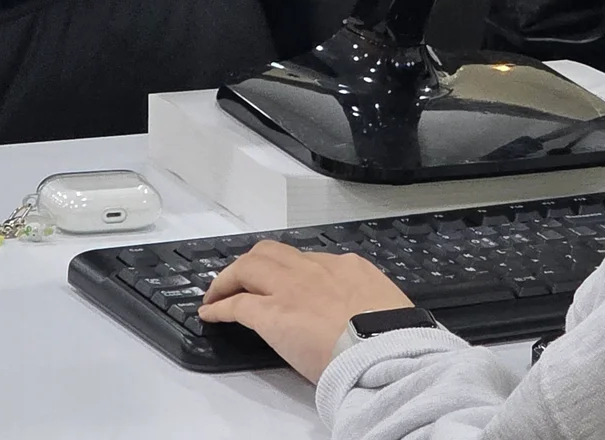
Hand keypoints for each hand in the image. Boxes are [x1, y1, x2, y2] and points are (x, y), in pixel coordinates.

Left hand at [200, 241, 412, 382]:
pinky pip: (237, 304)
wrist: (384, 351)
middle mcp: (316, 269)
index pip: (310, 261)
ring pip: (250, 266)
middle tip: (243, 280)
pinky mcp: (272, 314)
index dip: (291, 272)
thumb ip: (369, 304)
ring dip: (232, 277)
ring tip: (219, 292)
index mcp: (349, 268)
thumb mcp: (388, 308)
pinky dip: (220, 305)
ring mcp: (291, 288)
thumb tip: (364, 317)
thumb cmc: (393, 339)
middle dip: (254, 264)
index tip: (285, 286)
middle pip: (273, 253)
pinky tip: (211, 313)